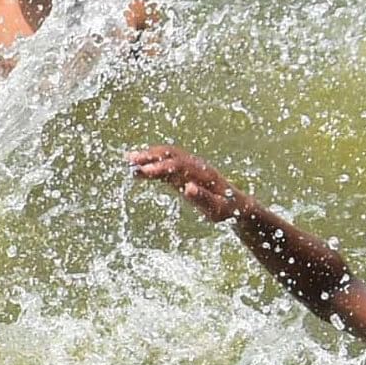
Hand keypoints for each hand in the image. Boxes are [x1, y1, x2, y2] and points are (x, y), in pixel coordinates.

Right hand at [129, 145, 246, 224]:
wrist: (237, 204)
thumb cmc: (228, 209)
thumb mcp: (218, 209)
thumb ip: (203, 198)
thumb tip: (188, 188)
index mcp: (203, 173)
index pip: (178, 165)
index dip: (161, 167)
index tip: (144, 171)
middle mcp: (196, 166)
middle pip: (170, 155)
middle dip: (149, 156)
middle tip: (129, 159)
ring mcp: (190, 167)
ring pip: (167, 156)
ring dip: (148, 157)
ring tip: (128, 161)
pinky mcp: (185, 173)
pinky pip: (167, 164)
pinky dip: (152, 164)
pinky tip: (138, 169)